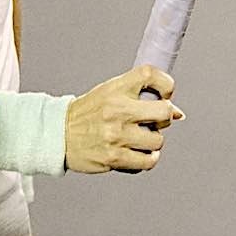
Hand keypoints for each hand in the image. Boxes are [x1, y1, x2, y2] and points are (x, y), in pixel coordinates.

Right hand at [64, 65, 183, 173]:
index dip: (166, 84)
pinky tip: (140, 153)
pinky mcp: (114, 158)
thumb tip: (178, 113)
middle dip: (165, 117)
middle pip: (164, 111)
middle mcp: (117, 110)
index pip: (150, 75)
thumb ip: (141, 96)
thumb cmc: (88, 113)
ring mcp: (116, 135)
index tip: (165, 93)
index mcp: (116, 89)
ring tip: (141, 138)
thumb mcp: (110, 92)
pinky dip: (148, 158)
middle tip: (155, 121)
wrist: (58, 134)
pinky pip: (147, 161)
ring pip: (158, 140)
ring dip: (154, 141)